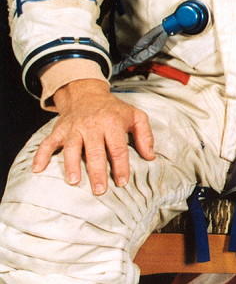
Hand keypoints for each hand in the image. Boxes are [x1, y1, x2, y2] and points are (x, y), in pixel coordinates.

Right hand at [33, 78, 154, 194]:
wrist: (87, 94)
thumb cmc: (114, 110)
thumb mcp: (136, 116)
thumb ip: (145, 136)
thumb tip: (150, 157)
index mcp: (112, 123)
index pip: (118, 148)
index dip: (120, 166)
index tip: (122, 182)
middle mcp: (92, 126)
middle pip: (95, 151)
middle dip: (97, 172)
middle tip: (100, 190)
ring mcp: (73, 128)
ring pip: (72, 148)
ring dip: (71, 165)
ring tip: (74, 181)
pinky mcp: (58, 130)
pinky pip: (47, 143)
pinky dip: (41, 155)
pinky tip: (37, 169)